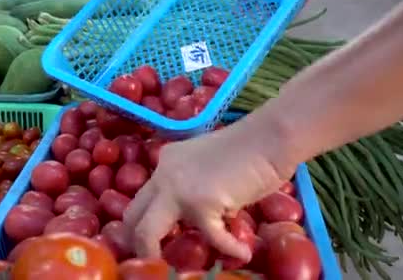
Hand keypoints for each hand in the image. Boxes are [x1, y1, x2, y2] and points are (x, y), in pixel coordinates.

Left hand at [123, 119, 287, 260]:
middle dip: (135, 242)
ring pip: (148, 232)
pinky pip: (211, 238)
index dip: (140, 224)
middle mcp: (163, 175)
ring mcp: (178, 189)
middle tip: (149, 262)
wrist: (269, 137)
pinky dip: (229, 248)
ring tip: (173, 271)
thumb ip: (193, 188)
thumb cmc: (248, 150)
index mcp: (165, 163)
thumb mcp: (207, 167)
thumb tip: (195, 220)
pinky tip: (242, 253)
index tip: (145, 244)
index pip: (141, 199)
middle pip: (132, 215)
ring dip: (155, 254)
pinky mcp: (202, 203)